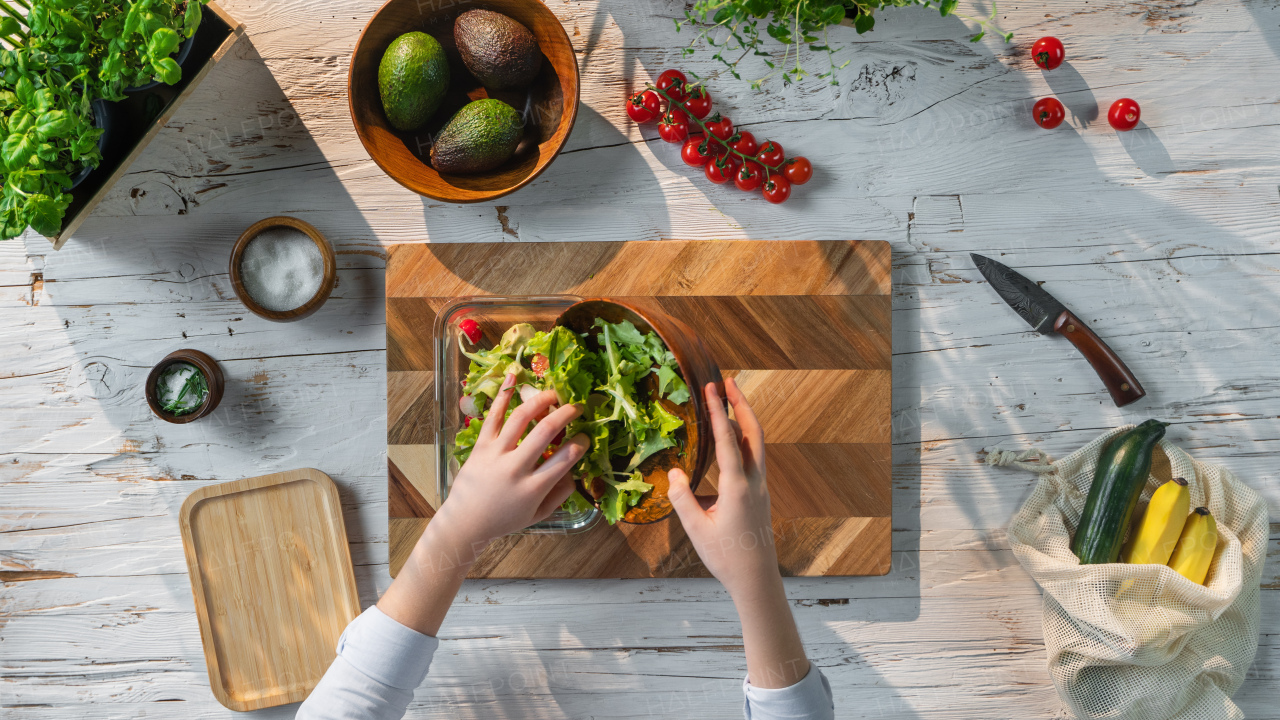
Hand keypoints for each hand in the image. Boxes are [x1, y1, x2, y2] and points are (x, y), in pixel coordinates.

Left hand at [378, 373, 586, 637]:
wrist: (465, 522)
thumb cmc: (504, 520)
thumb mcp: (538, 515)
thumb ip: (560, 494)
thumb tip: (575, 472)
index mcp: (532, 489)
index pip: (565, 459)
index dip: (580, 444)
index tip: (585, 437)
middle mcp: (515, 468)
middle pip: (545, 432)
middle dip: (565, 414)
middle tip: (576, 408)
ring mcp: (495, 454)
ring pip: (520, 418)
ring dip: (540, 401)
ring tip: (553, 394)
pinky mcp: (480, 445)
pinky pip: (493, 416)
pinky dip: (503, 395)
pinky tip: (514, 376)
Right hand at [668, 377, 777, 599]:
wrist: (757, 579)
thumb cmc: (726, 557)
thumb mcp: (696, 529)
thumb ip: (682, 498)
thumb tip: (674, 471)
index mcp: (737, 487)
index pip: (727, 440)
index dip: (718, 411)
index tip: (711, 388)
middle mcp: (754, 481)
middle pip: (753, 432)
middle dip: (741, 404)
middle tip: (728, 381)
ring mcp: (760, 487)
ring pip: (757, 443)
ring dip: (745, 418)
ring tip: (730, 401)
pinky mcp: (760, 494)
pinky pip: (754, 456)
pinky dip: (744, 438)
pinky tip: (732, 438)